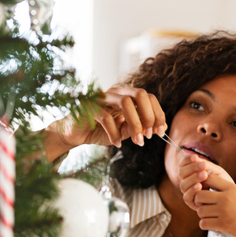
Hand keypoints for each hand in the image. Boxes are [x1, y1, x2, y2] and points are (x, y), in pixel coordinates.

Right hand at [43, 86, 165, 160]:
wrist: (75, 134)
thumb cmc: (100, 130)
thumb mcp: (124, 131)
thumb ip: (139, 128)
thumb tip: (160, 128)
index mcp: (126, 96)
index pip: (149, 98)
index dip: (158, 114)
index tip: (160, 131)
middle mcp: (116, 93)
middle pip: (141, 94)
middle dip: (149, 116)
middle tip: (150, 135)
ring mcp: (102, 98)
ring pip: (126, 102)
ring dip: (135, 124)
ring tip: (138, 141)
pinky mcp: (89, 107)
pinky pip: (106, 117)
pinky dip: (114, 133)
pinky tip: (117, 143)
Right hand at [178, 154, 233, 210]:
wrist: (231, 197)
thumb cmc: (223, 183)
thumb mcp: (217, 171)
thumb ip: (207, 166)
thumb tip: (196, 158)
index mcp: (192, 173)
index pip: (183, 164)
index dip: (187, 160)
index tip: (196, 157)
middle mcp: (188, 182)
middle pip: (182, 173)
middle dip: (192, 168)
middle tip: (204, 166)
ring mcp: (189, 192)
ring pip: (183, 185)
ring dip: (193, 178)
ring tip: (204, 175)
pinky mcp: (192, 203)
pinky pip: (187, 197)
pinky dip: (192, 191)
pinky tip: (199, 186)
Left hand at [182, 170, 235, 236]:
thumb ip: (227, 188)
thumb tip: (211, 183)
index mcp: (231, 188)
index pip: (209, 178)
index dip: (203, 183)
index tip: (205, 189)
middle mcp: (225, 198)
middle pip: (200, 195)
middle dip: (199, 201)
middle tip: (204, 204)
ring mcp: (223, 212)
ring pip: (200, 211)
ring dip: (203, 214)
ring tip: (209, 215)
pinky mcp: (222, 224)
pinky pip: (203, 223)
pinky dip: (205, 224)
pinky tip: (211, 223)